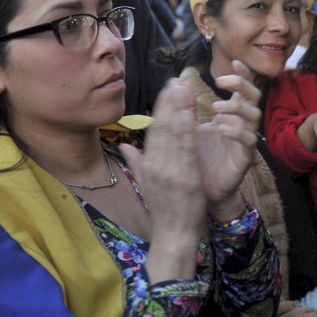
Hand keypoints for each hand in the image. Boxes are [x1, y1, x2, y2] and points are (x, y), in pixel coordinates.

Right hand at [120, 78, 205, 282]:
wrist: (173, 237)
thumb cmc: (163, 211)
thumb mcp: (145, 184)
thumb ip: (136, 162)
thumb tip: (124, 146)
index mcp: (147, 165)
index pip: (154, 130)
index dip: (161, 107)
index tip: (168, 88)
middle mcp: (156, 166)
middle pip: (162, 128)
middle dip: (170, 102)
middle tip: (177, 80)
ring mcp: (170, 172)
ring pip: (174, 135)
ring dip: (180, 110)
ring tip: (185, 89)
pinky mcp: (185, 179)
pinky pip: (187, 151)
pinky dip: (188, 132)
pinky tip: (192, 114)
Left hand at [197, 60, 260, 218]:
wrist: (199, 192)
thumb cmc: (196, 159)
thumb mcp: (186, 129)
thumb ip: (182, 108)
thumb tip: (175, 83)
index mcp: (229, 115)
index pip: (241, 89)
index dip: (241, 74)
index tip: (234, 62)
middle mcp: (241, 124)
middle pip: (254, 96)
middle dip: (241, 84)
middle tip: (222, 83)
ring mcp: (245, 140)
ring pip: (254, 115)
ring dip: (235, 108)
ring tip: (216, 110)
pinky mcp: (245, 157)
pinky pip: (248, 140)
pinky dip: (236, 130)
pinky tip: (221, 128)